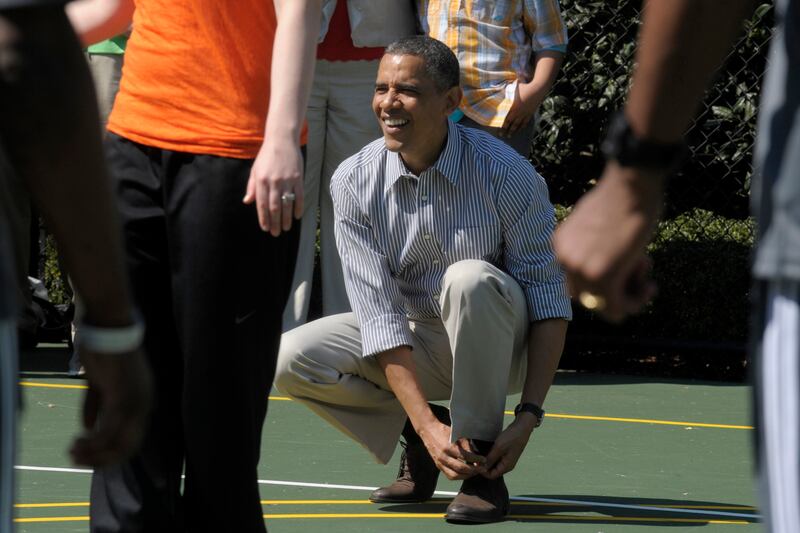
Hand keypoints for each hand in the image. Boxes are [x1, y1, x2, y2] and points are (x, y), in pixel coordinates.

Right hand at [69, 347, 151, 465]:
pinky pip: (109, 430)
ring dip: (94, 453)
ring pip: (118, 442)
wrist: (110, 327)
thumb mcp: (99, 383)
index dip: (109, 452)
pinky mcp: (123, 396)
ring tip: (72, 452)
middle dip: (102, 459)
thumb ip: (95, 405)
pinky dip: (93, 442)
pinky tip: (77, 439)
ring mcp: (136, 402)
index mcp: (142, 401)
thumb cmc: (104, 350)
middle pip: (128, 447)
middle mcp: (144, 404)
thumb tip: (89, 428)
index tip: (86, 455)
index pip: (132, 439)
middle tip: (76, 460)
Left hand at [243, 135, 303, 235]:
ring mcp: (287, 180)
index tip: (266, 228)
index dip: (263, 218)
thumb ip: (251, 187)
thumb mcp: (255, 170)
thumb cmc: (266, 156)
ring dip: (286, 218)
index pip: (261, 204)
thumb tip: (247, 201)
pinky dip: (299, 207)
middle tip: (276, 233)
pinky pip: (299, 196)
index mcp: (261, 180)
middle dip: (275, 222)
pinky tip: (297, 216)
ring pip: (287, 204)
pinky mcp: (298, 178)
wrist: (282, 140)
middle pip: (274, 207)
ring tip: (286, 228)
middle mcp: (273, 182)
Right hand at [418, 420, 484, 480]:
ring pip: (455, 475)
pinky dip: (459, 476)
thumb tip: (477, 455)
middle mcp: (443, 456)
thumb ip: (466, 445)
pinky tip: (465, 473)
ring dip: (466, 475)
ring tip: (474, 472)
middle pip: (461, 468)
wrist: (428, 431)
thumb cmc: (444, 430)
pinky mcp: (438, 466)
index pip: (465, 456)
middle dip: (473, 470)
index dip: (476, 459)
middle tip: (481, 468)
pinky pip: (449, 475)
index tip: (484, 459)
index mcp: (448, 447)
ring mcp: (439, 462)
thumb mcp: (457, 434)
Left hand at [478, 416, 534, 479]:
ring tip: (477, 455)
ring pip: (493, 465)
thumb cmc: (511, 438)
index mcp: (507, 466)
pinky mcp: (505, 453)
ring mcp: (506, 459)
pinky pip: (495, 459)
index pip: (492, 475)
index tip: (474, 464)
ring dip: (485, 461)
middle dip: (483, 467)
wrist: (521, 427)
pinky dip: (488, 457)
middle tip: (474, 459)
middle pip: (492, 471)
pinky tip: (482, 452)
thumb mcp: (499, 448)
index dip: (482, 471)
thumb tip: (481, 468)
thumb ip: (490, 459)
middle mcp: (507, 465)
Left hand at [499, 80, 544, 137]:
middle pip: (510, 123)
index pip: (505, 118)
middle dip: (506, 130)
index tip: (498, 130)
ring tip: (509, 135)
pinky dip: (522, 126)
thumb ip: (506, 92)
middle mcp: (518, 112)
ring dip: (513, 130)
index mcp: (512, 106)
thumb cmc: (524, 87)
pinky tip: (519, 129)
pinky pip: (525, 122)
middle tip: (502, 136)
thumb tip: (499, 92)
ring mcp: (524, 113)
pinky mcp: (530, 113)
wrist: (537, 89)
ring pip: (518, 124)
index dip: (501, 125)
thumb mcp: (512, 89)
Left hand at [553, 162, 664, 321]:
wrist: (631, 182)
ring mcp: (581, 270)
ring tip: (645, 268)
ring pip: (604, 305)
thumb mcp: (597, 224)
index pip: (577, 280)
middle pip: (588, 296)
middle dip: (616, 289)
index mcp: (560, 244)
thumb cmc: (622, 197)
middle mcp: (564, 259)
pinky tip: (650, 286)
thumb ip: (594, 246)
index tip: (626, 266)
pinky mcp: (602, 277)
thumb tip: (609, 268)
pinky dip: (636, 302)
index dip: (605, 278)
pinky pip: (616, 309)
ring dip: (630, 295)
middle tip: (639, 270)